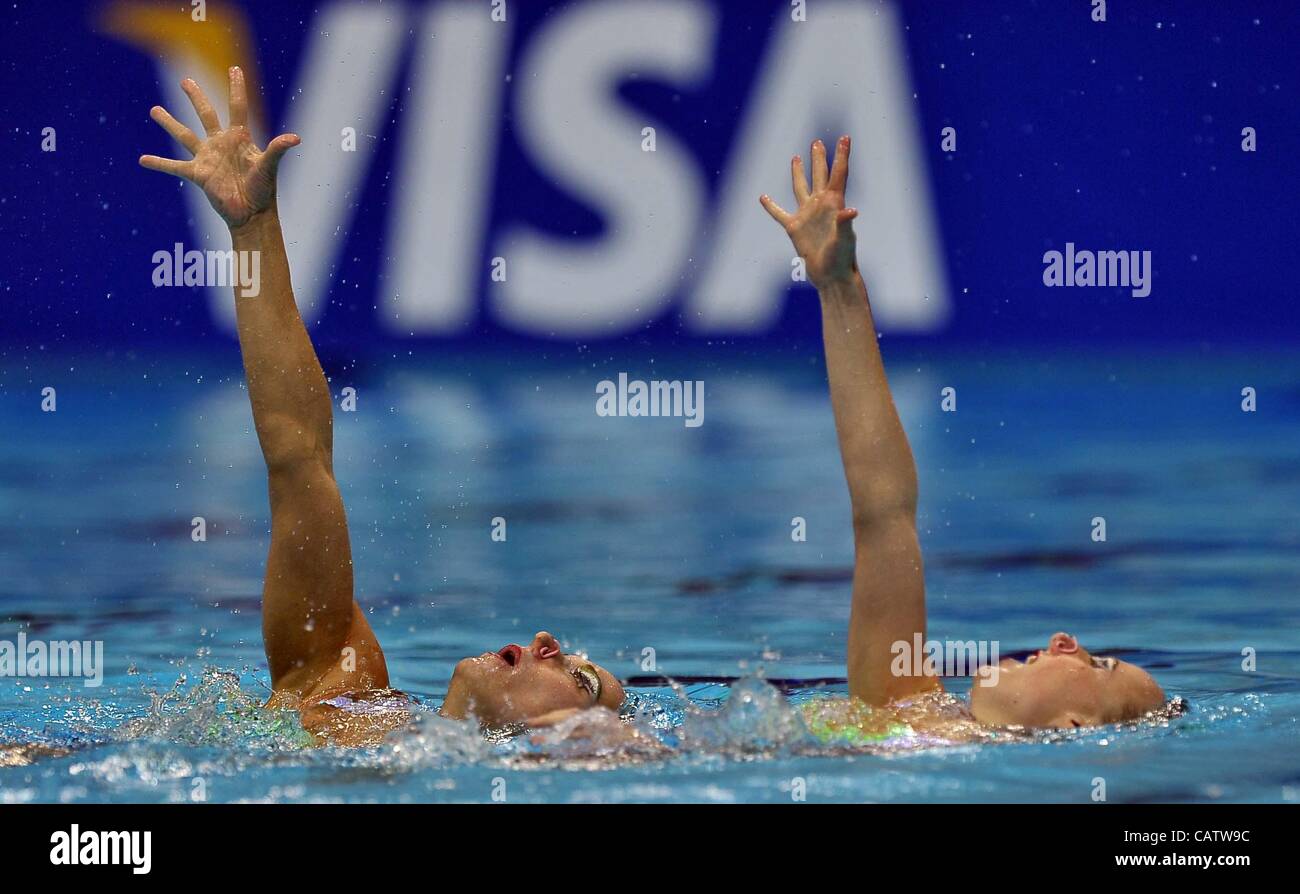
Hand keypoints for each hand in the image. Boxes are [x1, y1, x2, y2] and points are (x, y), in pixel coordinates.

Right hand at [139, 67, 299, 228]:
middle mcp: (221, 144)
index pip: (237, 107)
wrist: (251, 215)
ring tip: (154, 110)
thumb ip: (277, 150)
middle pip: (206, 114)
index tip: (235, 68)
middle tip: (184, 80)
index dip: (236, 87)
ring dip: (169, 123)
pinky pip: (174, 167)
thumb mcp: (269, 168)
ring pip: (184, 136)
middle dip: (195, 97)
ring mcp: (208, 158)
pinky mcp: (198, 175)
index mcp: (239, 138)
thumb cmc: (264, 191)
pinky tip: (143, 159)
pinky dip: (159, 163)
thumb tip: (295, 138)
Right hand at [760, 135, 858, 288]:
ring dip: (799, 173)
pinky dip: (771, 206)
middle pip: (819, 176)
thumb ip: (845, 224)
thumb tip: (851, 211)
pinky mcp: (794, 229)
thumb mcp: (845, 240)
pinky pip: (780, 214)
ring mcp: (807, 216)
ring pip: (800, 189)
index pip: (838, 174)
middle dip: (819, 159)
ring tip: (796, 158)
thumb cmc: (842, 259)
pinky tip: (763, 197)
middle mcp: (820, 206)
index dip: (841, 155)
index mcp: (834, 204)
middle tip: (817, 142)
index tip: (844, 137)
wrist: (830, 277)